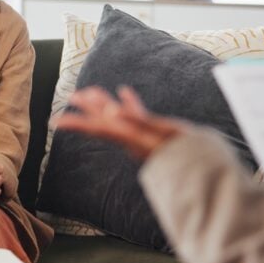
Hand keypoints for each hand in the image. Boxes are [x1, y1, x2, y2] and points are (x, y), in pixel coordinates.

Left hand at [52, 86, 184, 160]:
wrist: (206, 172)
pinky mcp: (155, 135)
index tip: (56, 122)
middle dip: (88, 107)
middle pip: (104, 120)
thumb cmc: (186, 153)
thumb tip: (112, 112)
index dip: (77, 124)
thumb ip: (139, 121)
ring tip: (91, 91)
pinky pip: (139, 117)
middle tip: (73, 96)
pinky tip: (124, 93)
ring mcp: (143, 137)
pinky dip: (131, 104)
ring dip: (105, 103)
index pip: (97, 128)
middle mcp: (132, 137)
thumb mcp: (163, 134)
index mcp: (129, 136)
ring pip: (119, 117)